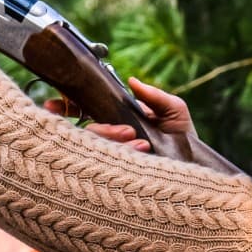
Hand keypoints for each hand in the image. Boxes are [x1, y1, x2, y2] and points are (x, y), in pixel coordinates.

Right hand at [44, 76, 197, 152]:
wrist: (197, 164)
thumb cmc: (183, 136)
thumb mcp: (173, 110)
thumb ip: (153, 95)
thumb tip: (131, 80)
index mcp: (116, 119)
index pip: (84, 111)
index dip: (66, 107)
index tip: (54, 104)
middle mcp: (111, 138)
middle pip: (87, 132)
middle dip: (102, 129)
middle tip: (128, 131)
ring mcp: (113, 155)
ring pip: (95, 148)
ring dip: (116, 142)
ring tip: (143, 143)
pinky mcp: (120, 171)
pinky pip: (108, 163)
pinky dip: (123, 154)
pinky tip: (141, 150)